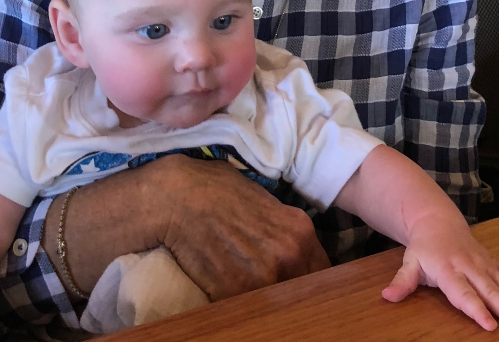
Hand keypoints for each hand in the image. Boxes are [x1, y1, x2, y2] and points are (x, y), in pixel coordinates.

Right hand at [42, 155, 329, 301]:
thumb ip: (283, 226)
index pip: (322, 270)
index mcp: (299, 229)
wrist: (176, 196)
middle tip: (275, 288)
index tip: (300, 282)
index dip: (311, 279)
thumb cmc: (215, 189)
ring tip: (251, 290)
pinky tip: (233, 296)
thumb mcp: (263, 200)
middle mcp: (288, 253)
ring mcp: (263, 275)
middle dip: (291, 290)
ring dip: (268, 301)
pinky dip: (242, 307)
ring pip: (277, 303)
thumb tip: (293, 244)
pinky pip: (248, 309)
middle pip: (304, 289)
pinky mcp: (234, 292)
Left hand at [381, 215, 498, 331]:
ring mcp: (484, 263)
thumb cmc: (423, 248)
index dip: (476, 309)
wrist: (437, 220)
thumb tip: (387, 296)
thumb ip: (403, 282)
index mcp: (448, 269)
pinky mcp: (492, 261)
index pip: (463, 293)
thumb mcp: (409, 263)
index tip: (490, 325)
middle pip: (489, 290)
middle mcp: (469, 266)